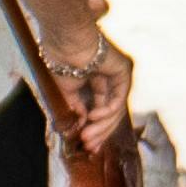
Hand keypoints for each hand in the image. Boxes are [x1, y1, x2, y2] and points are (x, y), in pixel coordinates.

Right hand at [39, 28, 133, 149]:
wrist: (66, 39)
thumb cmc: (61, 56)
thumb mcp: (66, 88)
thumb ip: (75, 105)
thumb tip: (81, 121)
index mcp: (94, 77)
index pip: (100, 107)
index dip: (94, 127)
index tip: (85, 144)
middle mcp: (108, 76)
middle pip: (109, 111)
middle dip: (99, 131)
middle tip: (88, 147)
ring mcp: (117, 74)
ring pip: (115, 108)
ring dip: (102, 126)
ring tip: (88, 138)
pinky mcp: (124, 71)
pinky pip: (119, 98)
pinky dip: (108, 111)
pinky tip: (93, 117)